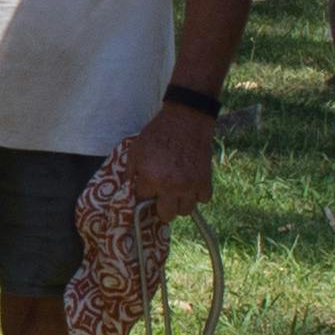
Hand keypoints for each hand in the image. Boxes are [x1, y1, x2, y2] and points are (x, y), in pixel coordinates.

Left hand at [116, 100, 216, 217]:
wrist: (186, 120)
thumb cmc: (158, 133)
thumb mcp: (136, 150)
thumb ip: (131, 172)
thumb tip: (129, 188)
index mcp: (150, 179)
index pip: (143, 201)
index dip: (145, 194)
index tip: (147, 188)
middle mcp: (170, 187)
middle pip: (166, 214)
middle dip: (162, 207)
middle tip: (163, 196)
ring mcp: (190, 186)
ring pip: (185, 210)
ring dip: (181, 202)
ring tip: (178, 189)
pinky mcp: (205, 181)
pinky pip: (203, 199)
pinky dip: (198, 193)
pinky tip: (192, 183)